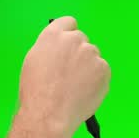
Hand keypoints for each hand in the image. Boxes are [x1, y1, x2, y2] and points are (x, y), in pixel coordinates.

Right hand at [17, 17, 109, 137]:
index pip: (69, 22)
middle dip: (78, 52)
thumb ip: (50, 48)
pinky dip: (96, 80)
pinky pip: (102, 71)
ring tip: (75, 87)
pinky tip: (84, 92)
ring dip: (88, 67)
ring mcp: (91, 54)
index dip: (68, 34)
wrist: (49, 114)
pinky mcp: (104, 69)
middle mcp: (74, 39)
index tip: (67, 46)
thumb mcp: (34, 60)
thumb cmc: (36, 91)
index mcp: (53, 35)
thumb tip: (60, 48)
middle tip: (69, 73)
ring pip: (93, 56)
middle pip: (82, 40)